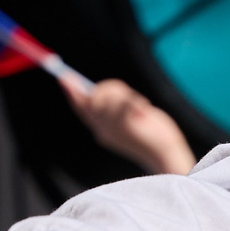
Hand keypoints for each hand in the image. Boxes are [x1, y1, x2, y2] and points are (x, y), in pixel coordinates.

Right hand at [64, 75, 193, 176]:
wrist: (165, 153)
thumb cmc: (150, 133)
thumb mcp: (126, 118)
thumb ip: (110, 106)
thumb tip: (95, 90)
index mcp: (100, 129)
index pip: (79, 107)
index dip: (70, 91)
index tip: (63, 77)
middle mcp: (101, 130)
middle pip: (93, 95)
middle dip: (110, 89)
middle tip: (129, 95)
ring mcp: (111, 129)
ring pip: (109, 95)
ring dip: (126, 94)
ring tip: (141, 106)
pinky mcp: (124, 126)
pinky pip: (123, 101)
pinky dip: (134, 100)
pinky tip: (145, 108)